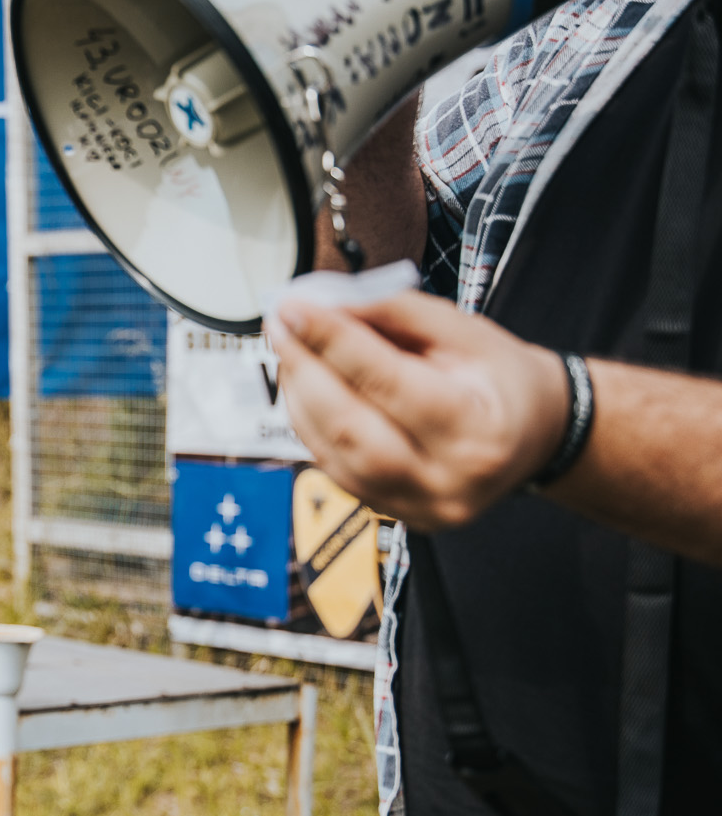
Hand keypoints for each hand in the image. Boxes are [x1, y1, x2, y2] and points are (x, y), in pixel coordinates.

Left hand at [269, 290, 568, 529]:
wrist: (534, 436)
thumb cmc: (501, 380)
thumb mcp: (467, 332)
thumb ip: (396, 313)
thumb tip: (326, 302)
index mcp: (477, 433)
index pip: (390, 383)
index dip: (333, 341)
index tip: (295, 306)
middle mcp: (445, 482)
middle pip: (350, 427)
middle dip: (304, 368)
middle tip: (280, 322)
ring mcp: (415, 506)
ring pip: (329, 451)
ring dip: (298, 394)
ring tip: (290, 346)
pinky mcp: (390, 513)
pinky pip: (330, 465)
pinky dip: (308, 421)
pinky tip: (304, 384)